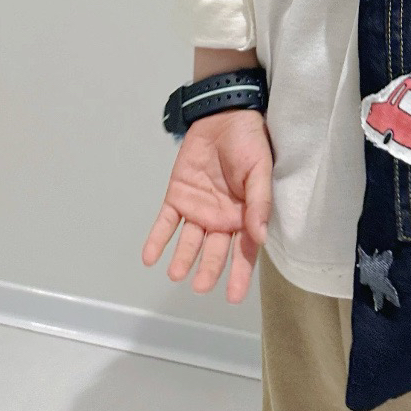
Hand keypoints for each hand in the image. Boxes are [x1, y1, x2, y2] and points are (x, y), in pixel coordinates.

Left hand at [141, 110, 272, 303]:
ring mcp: (198, 208)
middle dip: (208, 270)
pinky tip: (150, 256)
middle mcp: (221, 217)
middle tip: (199, 286)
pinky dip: (157, 239)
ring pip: (189, 241)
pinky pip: (166, 222)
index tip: (232, 296)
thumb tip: (259, 237)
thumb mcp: (260, 170)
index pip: (243, 251)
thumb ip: (259, 203)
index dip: (239, 274)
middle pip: (214, 250)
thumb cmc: (249, 141)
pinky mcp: (177, 196)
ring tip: (176, 274)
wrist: (223, 114)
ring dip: (182, 258)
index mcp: (245, 214)